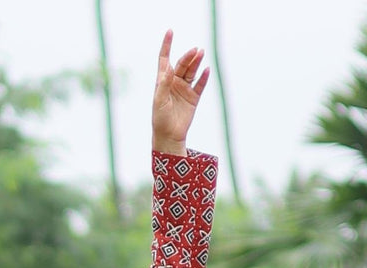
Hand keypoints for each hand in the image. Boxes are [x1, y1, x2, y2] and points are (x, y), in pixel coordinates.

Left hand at [152, 30, 208, 152]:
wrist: (169, 135)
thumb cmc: (160, 118)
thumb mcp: (158, 101)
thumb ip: (163, 85)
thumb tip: (168, 69)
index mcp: (162, 81)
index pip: (165, 59)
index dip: (167, 45)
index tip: (170, 32)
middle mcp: (174, 82)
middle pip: (181, 64)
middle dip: (188, 57)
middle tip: (195, 50)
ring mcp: (184, 89)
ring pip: (192, 71)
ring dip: (196, 62)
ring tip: (201, 53)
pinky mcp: (193, 97)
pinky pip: (200, 85)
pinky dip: (204, 77)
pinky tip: (207, 69)